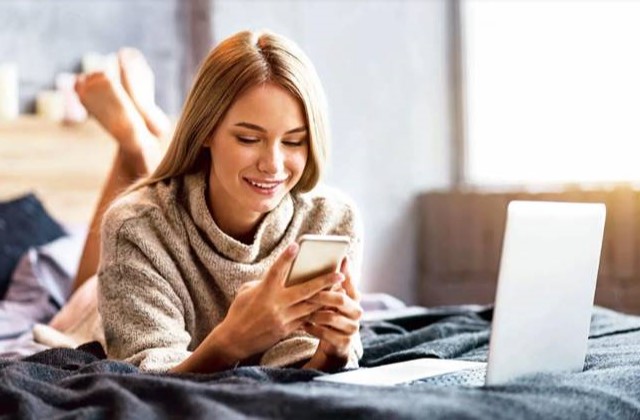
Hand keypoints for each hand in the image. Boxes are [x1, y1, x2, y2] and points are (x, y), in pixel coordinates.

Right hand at [215, 243, 344, 363]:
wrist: (235, 341)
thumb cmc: (239, 312)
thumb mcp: (246, 292)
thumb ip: (264, 282)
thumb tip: (282, 275)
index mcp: (264, 291)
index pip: (276, 271)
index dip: (286, 257)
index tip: (296, 245)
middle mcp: (276, 304)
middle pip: (305, 290)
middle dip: (324, 281)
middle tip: (340, 274)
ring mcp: (283, 318)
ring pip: (311, 306)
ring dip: (327, 297)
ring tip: (341, 289)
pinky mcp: (287, 329)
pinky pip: (307, 318)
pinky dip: (318, 310)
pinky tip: (329, 304)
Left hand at [303, 257, 362, 370]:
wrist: (334, 345)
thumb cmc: (330, 315)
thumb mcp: (332, 299)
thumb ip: (332, 284)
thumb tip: (333, 259)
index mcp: (355, 299)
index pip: (350, 284)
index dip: (344, 273)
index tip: (337, 262)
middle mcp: (357, 313)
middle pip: (340, 299)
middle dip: (322, 295)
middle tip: (307, 292)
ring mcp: (352, 329)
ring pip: (331, 317)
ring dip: (314, 313)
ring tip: (302, 310)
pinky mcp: (344, 343)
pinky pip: (326, 333)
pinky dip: (313, 328)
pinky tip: (304, 325)